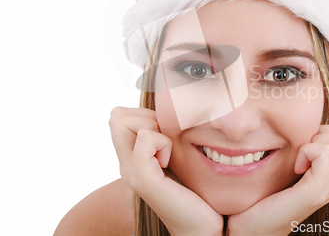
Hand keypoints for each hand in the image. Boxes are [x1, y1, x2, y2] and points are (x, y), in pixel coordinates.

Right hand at [109, 107, 223, 235]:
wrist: (202, 224)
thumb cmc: (195, 188)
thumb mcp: (177, 152)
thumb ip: (164, 133)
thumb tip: (160, 110)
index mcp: (132, 156)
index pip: (120, 115)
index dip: (144, 114)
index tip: (165, 133)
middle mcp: (126, 163)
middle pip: (119, 116)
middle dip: (148, 118)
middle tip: (168, 141)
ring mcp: (130, 171)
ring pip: (125, 122)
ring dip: (156, 129)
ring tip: (168, 153)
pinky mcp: (142, 179)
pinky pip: (145, 137)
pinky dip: (163, 143)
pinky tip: (169, 162)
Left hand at [227, 125, 328, 235]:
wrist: (250, 228)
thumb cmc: (263, 196)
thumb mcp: (287, 166)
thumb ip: (302, 149)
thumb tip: (307, 125)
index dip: (328, 130)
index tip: (304, 143)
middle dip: (325, 132)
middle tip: (301, 150)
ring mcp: (328, 189)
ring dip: (316, 141)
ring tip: (298, 160)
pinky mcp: (315, 193)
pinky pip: (326, 153)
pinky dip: (309, 151)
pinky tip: (295, 168)